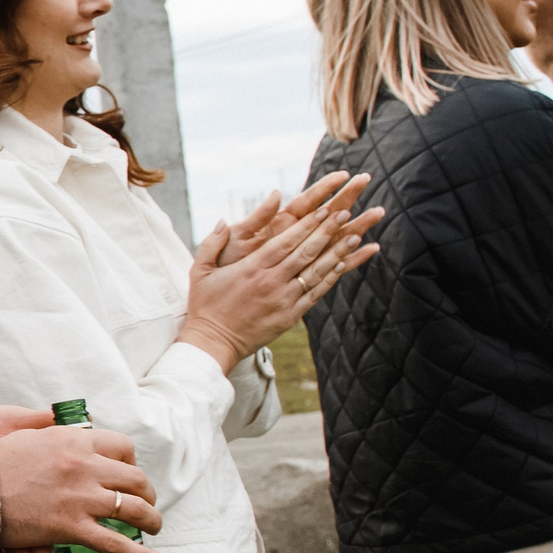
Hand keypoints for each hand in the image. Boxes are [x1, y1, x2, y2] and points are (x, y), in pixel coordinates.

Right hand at [0, 423, 172, 552]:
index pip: (120, 445)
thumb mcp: (22, 434)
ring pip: (134, 509)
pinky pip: (118, 545)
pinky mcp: (71, 527)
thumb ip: (45, 428)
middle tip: (144, 501)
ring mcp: (81, 497)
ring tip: (155, 526)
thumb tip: (56, 417)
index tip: (125, 471)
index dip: (129, 461)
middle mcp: (84, 465)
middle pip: (133, 478)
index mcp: (73, 439)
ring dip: (150, 519)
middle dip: (144, 492)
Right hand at [178, 177, 381, 370]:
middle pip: (305, 252)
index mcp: (251, 268)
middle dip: (327, 230)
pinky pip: (315, 293)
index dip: (307, 224)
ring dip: (337, 252)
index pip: (285, 241)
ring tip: (353, 235)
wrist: (213, 342)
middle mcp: (271, 282)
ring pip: (316, 271)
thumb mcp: (199, 271)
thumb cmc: (205, 306)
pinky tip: (342, 263)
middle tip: (344, 212)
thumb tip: (223, 221)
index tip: (323, 209)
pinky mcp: (290, 316)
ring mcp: (283, 300)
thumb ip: (211, 244)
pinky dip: (330, 277)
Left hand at [215, 171, 365, 265]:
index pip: (306, 201)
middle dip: (346, 197)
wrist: (228, 296)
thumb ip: (257, 217)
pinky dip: (354, 257)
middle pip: (327, 213)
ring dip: (358, 224)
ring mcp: (306, 253)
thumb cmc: (229, 263)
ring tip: (379, 212)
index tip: (342, 174)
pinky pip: (336, 264)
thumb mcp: (239, 237)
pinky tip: (372, 248)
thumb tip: (276, 193)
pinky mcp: (310, 273)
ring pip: (337, 236)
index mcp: (279, 223)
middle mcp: (297, 235)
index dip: (323, 187)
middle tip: (366, 179)